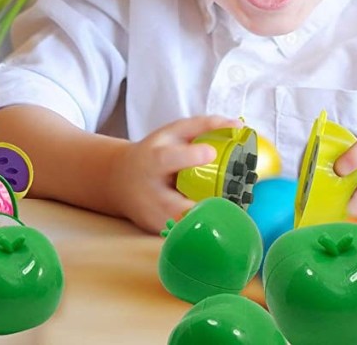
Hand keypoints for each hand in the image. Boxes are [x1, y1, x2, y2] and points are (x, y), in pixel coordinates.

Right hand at [112, 116, 240, 232]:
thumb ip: (203, 126)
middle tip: (231, 197)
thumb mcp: (172, 133)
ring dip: (209, 219)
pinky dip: (203, 225)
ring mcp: (154, 216)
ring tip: (227, 209)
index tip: (212, 152)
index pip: (168, 159)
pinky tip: (214, 217)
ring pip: (186, 225)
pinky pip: (186, 231)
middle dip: (206, 205)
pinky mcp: (158, 230)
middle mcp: (151, 192)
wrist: (119, 181)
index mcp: (153, 162)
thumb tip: (237, 125)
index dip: (191, 157)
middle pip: (178, 206)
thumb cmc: (153, 153)